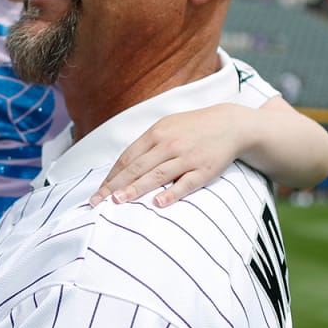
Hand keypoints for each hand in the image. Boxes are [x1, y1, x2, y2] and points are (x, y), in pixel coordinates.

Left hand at [92, 104, 245, 206]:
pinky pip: (186, 183)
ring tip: (118, 202)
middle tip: (98, 202)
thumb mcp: (166, 127)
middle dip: (115, 186)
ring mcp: (186, 157)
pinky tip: (158, 203)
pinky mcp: (204, 169)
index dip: (112, 176)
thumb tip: (124, 166)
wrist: (229, 124)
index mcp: (156, 133)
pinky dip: (172, 193)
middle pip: (137, 168)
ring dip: (136, 189)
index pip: (128, 158)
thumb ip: (146, 145)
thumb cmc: (193, 128)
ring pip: (157, 175)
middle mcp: (169, 144)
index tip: (98, 192)